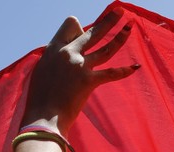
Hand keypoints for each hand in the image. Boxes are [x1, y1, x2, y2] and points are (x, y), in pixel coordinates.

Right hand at [21, 9, 138, 135]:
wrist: (42, 117)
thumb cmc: (39, 100)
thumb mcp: (41, 73)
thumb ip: (54, 61)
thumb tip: (62, 59)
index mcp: (54, 49)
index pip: (70, 25)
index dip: (79, 27)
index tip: (82, 34)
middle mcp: (68, 53)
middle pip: (92, 32)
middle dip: (108, 21)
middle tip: (119, 12)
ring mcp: (80, 66)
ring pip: (105, 48)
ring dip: (120, 36)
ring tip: (130, 27)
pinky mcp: (89, 81)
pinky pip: (111, 73)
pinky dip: (124, 71)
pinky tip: (135, 67)